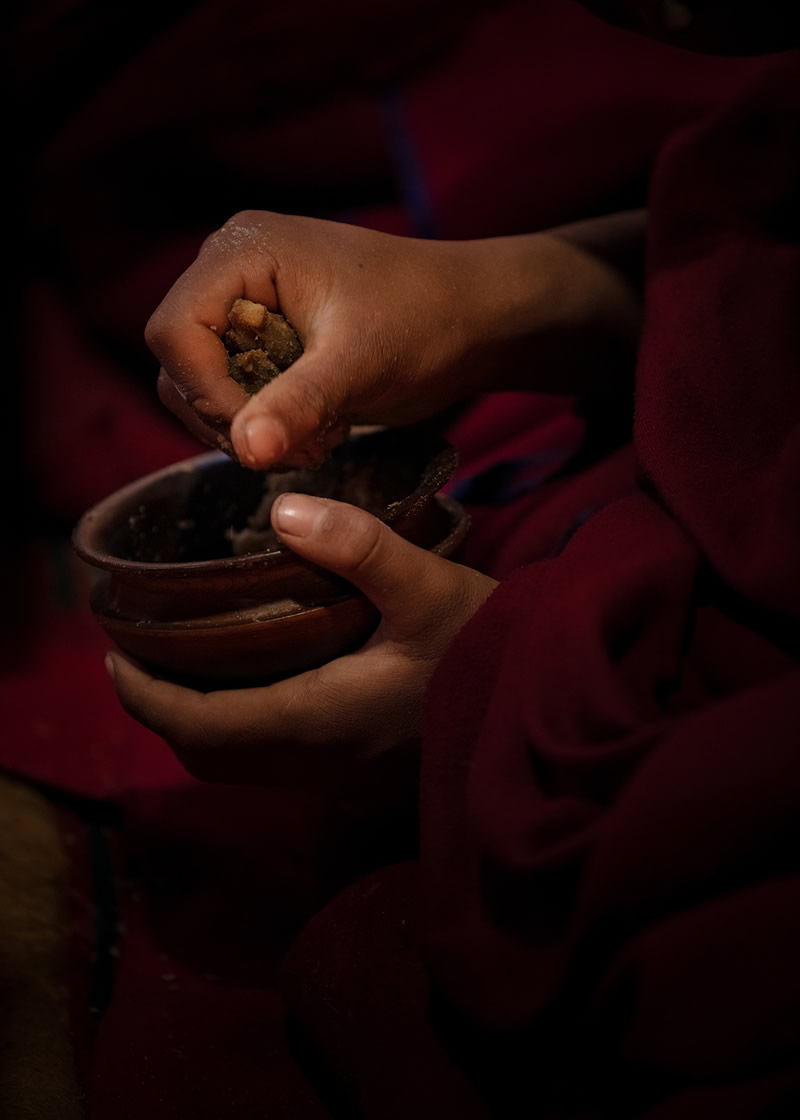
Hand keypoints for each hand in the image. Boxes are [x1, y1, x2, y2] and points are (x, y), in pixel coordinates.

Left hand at [106, 495, 497, 796]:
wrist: (546, 703)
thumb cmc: (490, 645)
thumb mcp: (431, 585)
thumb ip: (359, 547)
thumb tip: (284, 510)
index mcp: (323, 718)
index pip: (204, 725)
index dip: (147, 697)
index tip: (113, 657)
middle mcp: (321, 760)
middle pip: (210, 755)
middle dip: (161, 712)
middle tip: (135, 659)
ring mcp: (342, 774)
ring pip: (241, 765)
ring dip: (198, 725)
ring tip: (178, 668)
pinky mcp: (360, 772)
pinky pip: (273, 764)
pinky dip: (239, 731)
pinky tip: (251, 684)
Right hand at [146, 211, 491, 467]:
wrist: (473, 322)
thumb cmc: (423, 320)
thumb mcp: (358, 364)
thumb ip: (297, 404)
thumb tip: (246, 451)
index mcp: (243, 253)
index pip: (174, 332)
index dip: (204, 392)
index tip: (258, 433)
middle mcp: (233, 277)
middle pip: (180, 367)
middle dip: (232, 418)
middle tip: (297, 443)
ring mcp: (249, 314)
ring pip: (205, 392)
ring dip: (254, 431)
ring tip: (318, 437)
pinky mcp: (270, 348)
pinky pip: (239, 401)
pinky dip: (273, 428)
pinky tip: (324, 428)